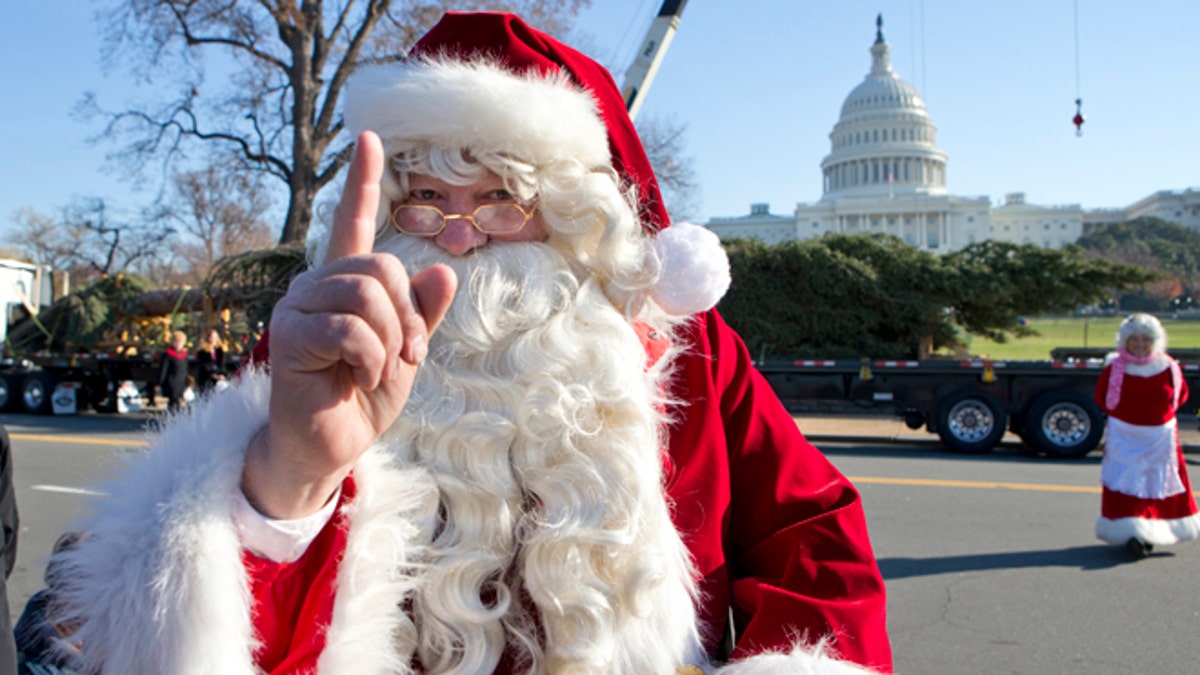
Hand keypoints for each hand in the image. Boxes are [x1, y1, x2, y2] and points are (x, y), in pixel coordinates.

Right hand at [242, 131, 456, 518]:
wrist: (329, 446)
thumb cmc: (363, 396)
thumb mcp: (406, 351)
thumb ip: (422, 314)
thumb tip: (444, 269)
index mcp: (344, 284)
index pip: (351, 222)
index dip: (361, 181)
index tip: (369, 137)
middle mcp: (316, 286)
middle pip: (380, 266)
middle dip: (408, 316)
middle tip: (409, 356)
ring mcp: (298, 308)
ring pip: (368, 295)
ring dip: (391, 341)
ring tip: (382, 370)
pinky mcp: (289, 336)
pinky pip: (350, 329)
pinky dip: (371, 358)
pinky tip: (361, 377)